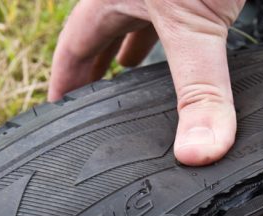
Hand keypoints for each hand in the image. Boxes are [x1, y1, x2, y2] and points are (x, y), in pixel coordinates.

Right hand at [48, 0, 244, 165]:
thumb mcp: (194, 25)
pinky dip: (181, 36)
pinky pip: (181, 16)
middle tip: (98, 108)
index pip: (74, 47)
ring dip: (137, 49)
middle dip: (100, 71)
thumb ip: (201, 89)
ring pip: (141, 22)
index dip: (66, 80)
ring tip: (135, 80)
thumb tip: (197, 153)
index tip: (60, 112)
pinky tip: (192, 48)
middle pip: (103, 36)